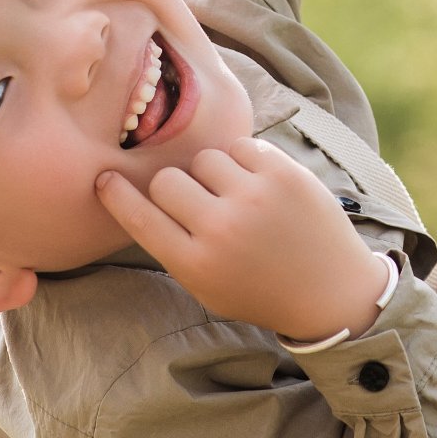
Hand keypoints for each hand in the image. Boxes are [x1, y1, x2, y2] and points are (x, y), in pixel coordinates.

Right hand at [95, 140, 389, 342]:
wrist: (331, 290)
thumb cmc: (259, 289)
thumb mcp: (206, 286)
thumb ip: (172, 246)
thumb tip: (134, 195)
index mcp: (197, 264)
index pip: (139, 217)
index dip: (116, 195)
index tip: (105, 179)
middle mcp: (222, 229)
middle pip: (166, 180)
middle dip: (173, 187)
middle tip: (193, 200)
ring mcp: (255, 197)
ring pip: (202, 158)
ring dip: (210, 173)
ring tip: (233, 195)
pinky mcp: (284, 173)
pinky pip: (239, 147)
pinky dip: (242, 162)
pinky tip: (257, 185)